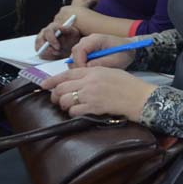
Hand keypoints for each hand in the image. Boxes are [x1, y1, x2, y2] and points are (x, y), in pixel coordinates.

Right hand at [35, 21, 81, 59]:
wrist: (71, 44)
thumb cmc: (72, 37)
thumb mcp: (73, 33)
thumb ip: (67, 29)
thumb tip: (60, 28)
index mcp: (52, 27)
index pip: (48, 32)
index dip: (52, 40)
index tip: (58, 47)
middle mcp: (44, 33)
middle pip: (40, 41)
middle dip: (49, 49)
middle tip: (58, 53)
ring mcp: (40, 40)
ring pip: (39, 48)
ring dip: (48, 53)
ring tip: (58, 53)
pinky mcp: (40, 49)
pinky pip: (40, 54)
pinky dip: (47, 57)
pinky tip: (55, 55)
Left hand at [41, 66, 156, 120]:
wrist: (139, 97)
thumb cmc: (128, 85)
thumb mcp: (110, 72)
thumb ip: (93, 73)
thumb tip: (77, 80)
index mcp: (93, 71)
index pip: (66, 74)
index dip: (52, 80)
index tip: (44, 85)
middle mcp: (89, 81)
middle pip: (61, 88)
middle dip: (55, 95)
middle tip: (57, 100)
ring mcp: (91, 94)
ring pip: (64, 100)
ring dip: (64, 105)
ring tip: (69, 107)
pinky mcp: (94, 107)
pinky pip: (74, 111)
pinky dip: (73, 113)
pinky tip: (79, 112)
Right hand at [69, 33, 135, 68]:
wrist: (128, 49)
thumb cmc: (124, 53)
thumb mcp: (117, 60)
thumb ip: (103, 62)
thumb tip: (88, 66)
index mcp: (96, 39)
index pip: (79, 49)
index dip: (79, 62)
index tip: (85, 72)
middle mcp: (88, 40)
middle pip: (74, 53)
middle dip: (78, 66)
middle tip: (87, 75)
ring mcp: (86, 44)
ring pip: (74, 57)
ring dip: (80, 67)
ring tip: (91, 73)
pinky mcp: (85, 50)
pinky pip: (78, 59)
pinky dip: (82, 66)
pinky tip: (91, 71)